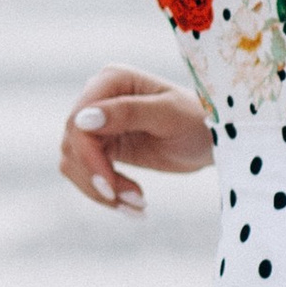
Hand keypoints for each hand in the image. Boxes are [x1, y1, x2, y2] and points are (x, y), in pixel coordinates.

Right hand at [59, 66, 215, 213]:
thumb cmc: (199, 120)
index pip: (78, 121)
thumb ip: (127, 112)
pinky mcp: (102, 144)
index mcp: (112, 80)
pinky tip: (131, 204)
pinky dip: (103, 192)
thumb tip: (83, 119)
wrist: (213, 139)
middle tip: (135, 202)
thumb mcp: (169, 115)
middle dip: (97, 178)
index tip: (111, 189)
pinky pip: (85, 171)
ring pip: (73, 161)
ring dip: (99, 190)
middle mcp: (99, 96)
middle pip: (73, 143)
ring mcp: (98, 121)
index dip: (88, 157)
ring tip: (137, 206)